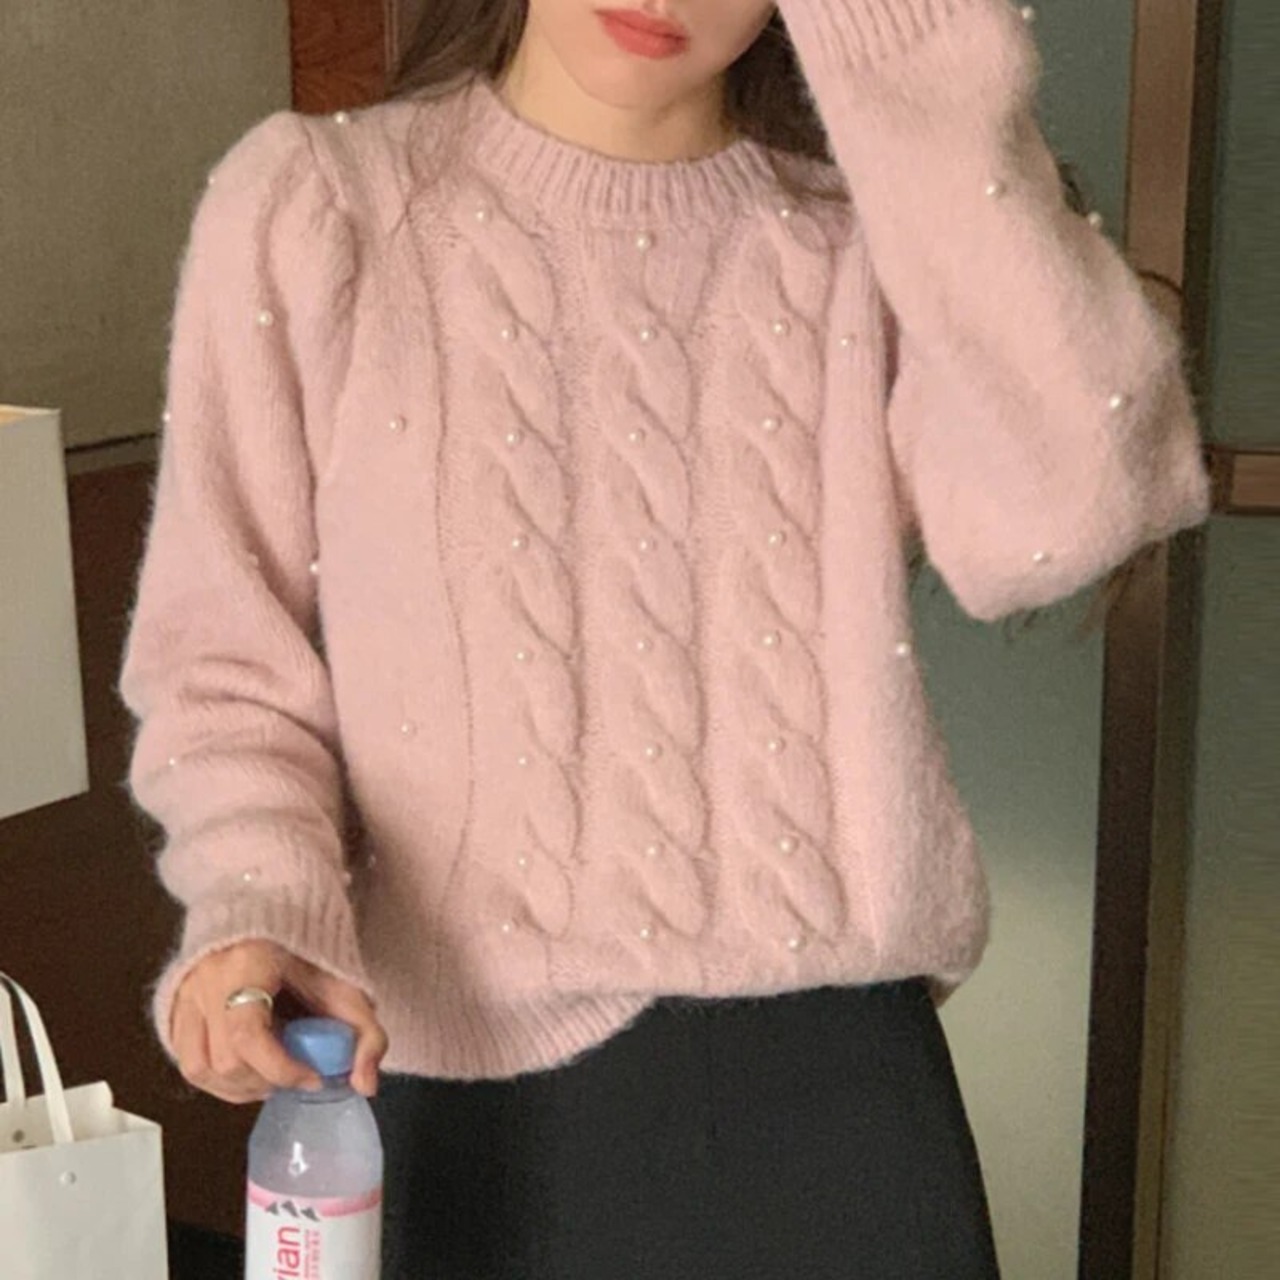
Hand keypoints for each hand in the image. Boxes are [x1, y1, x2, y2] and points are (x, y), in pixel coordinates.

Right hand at [171, 939, 387, 1105]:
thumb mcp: (346, 986)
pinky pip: (189, 1064)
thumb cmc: (308, 953)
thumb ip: (367, 1033)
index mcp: (246, 963)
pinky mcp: (175, 1009)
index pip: (247, 1034)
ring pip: (199, 1068)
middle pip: (224, 1059)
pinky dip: (220, 1082)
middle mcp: (206, 980)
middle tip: (295, 1073)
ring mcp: (186, 995)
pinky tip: (249, 1072)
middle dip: (264, 1079)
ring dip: (239, 1087)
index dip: (281, 1067)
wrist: (269, 914)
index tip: (313, 1077)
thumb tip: (366, 1086)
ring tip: (272, 1075)